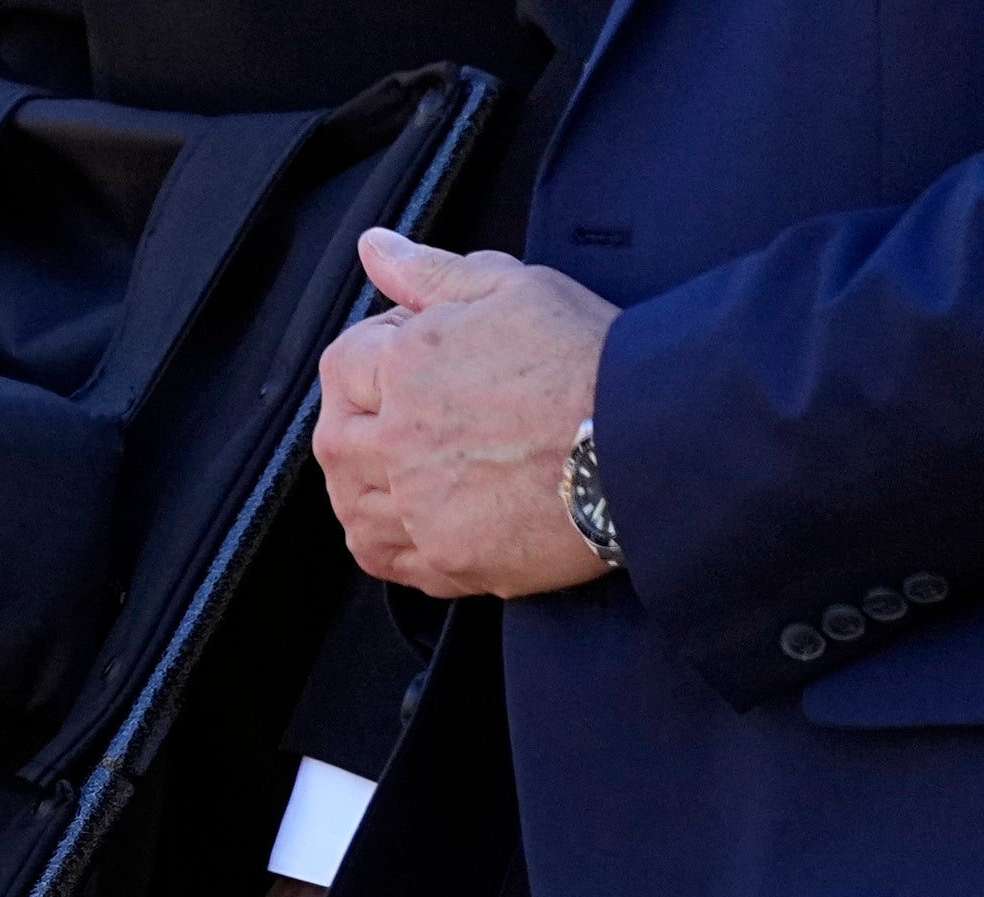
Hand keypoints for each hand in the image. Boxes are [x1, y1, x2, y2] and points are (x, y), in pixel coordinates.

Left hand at [314, 231, 618, 599]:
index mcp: (407, 367)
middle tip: (410, 415)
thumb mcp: (515, 288)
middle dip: (361, 421)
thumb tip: (374, 248)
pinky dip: (387, 542)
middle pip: (335, 439)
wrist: (648, 440)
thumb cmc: (590, 360)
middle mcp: (397, 442)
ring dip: (366, 485)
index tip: (413, 358)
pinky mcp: (447, 560)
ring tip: (413, 469)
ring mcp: (418, 508)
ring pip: (351, 505)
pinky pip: (385, 561)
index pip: (344, 362)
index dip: (376, 352)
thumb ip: (433, 272)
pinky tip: (415, 521)